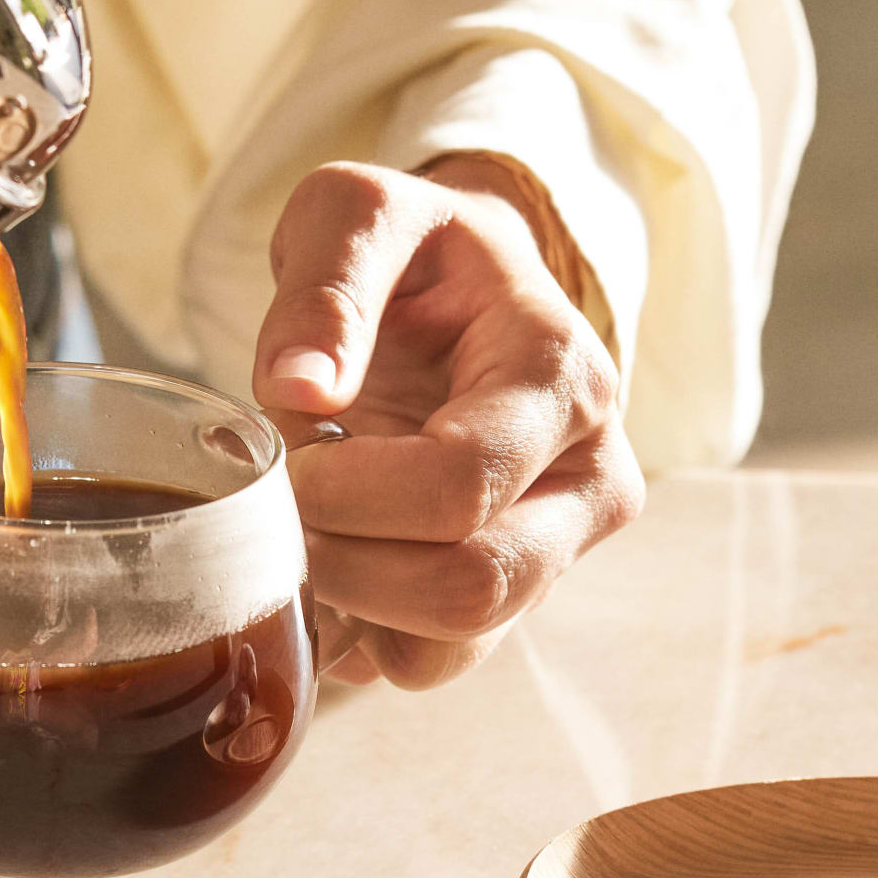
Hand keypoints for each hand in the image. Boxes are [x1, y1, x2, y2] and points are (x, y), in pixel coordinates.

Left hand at [250, 157, 644, 689]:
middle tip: (288, 512)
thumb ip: (326, 283)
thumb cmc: (415, 252)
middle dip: (350, 565)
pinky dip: (362, 636)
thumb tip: (299, 389)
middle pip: (471, 587)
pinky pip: (433, 664)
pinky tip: (336, 563)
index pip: (462, 484)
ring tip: (311, 530)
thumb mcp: (356, 212)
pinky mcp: (517, 598)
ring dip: (354, 606)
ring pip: (455, 646)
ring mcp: (560, 550)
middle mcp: (590, 478)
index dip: (351, 496)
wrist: (465, 291)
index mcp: (562, 376)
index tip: (292, 462)